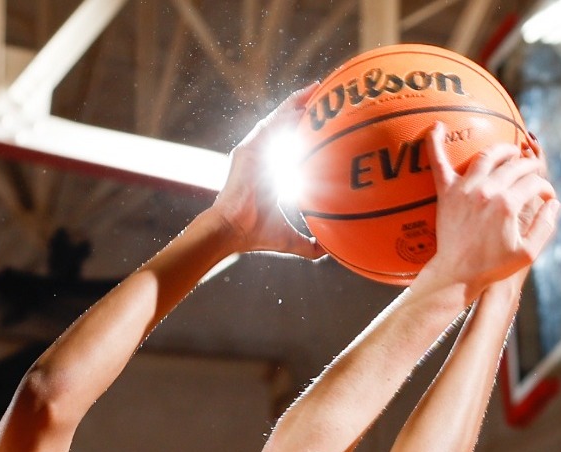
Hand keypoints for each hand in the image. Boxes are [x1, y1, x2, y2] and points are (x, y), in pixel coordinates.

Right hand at [205, 86, 325, 259]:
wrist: (231, 231)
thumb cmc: (255, 235)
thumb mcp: (290, 239)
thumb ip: (309, 246)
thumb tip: (329, 252)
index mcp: (271, 173)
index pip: (291, 146)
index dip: (307, 132)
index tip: (326, 123)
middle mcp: (262, 158)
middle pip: (285, 126)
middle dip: (304, 109)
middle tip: (326, 95)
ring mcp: (253, 151)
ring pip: (278, 120)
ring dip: (297, 104)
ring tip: (317, 89)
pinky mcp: (247, 150)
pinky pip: (269, 125)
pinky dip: (285, 113)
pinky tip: (302, 103)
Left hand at [415, 123, 559, 296]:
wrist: (457, 274)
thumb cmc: (493, 267)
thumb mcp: (528, 252)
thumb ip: (546, 226)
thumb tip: (554, 202)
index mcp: (509, 204)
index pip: (534, 183)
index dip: (544, 188)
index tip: (545, 196)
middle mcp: (488, 191)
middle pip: (515, 165)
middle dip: (530, 166)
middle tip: (531, 171)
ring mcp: (465, 189)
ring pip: (487, 155)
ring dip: (503, 149)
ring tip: (510, 151)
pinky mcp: (447, 192)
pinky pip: (438, 162)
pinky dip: (436, 142)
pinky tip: (437, 125)